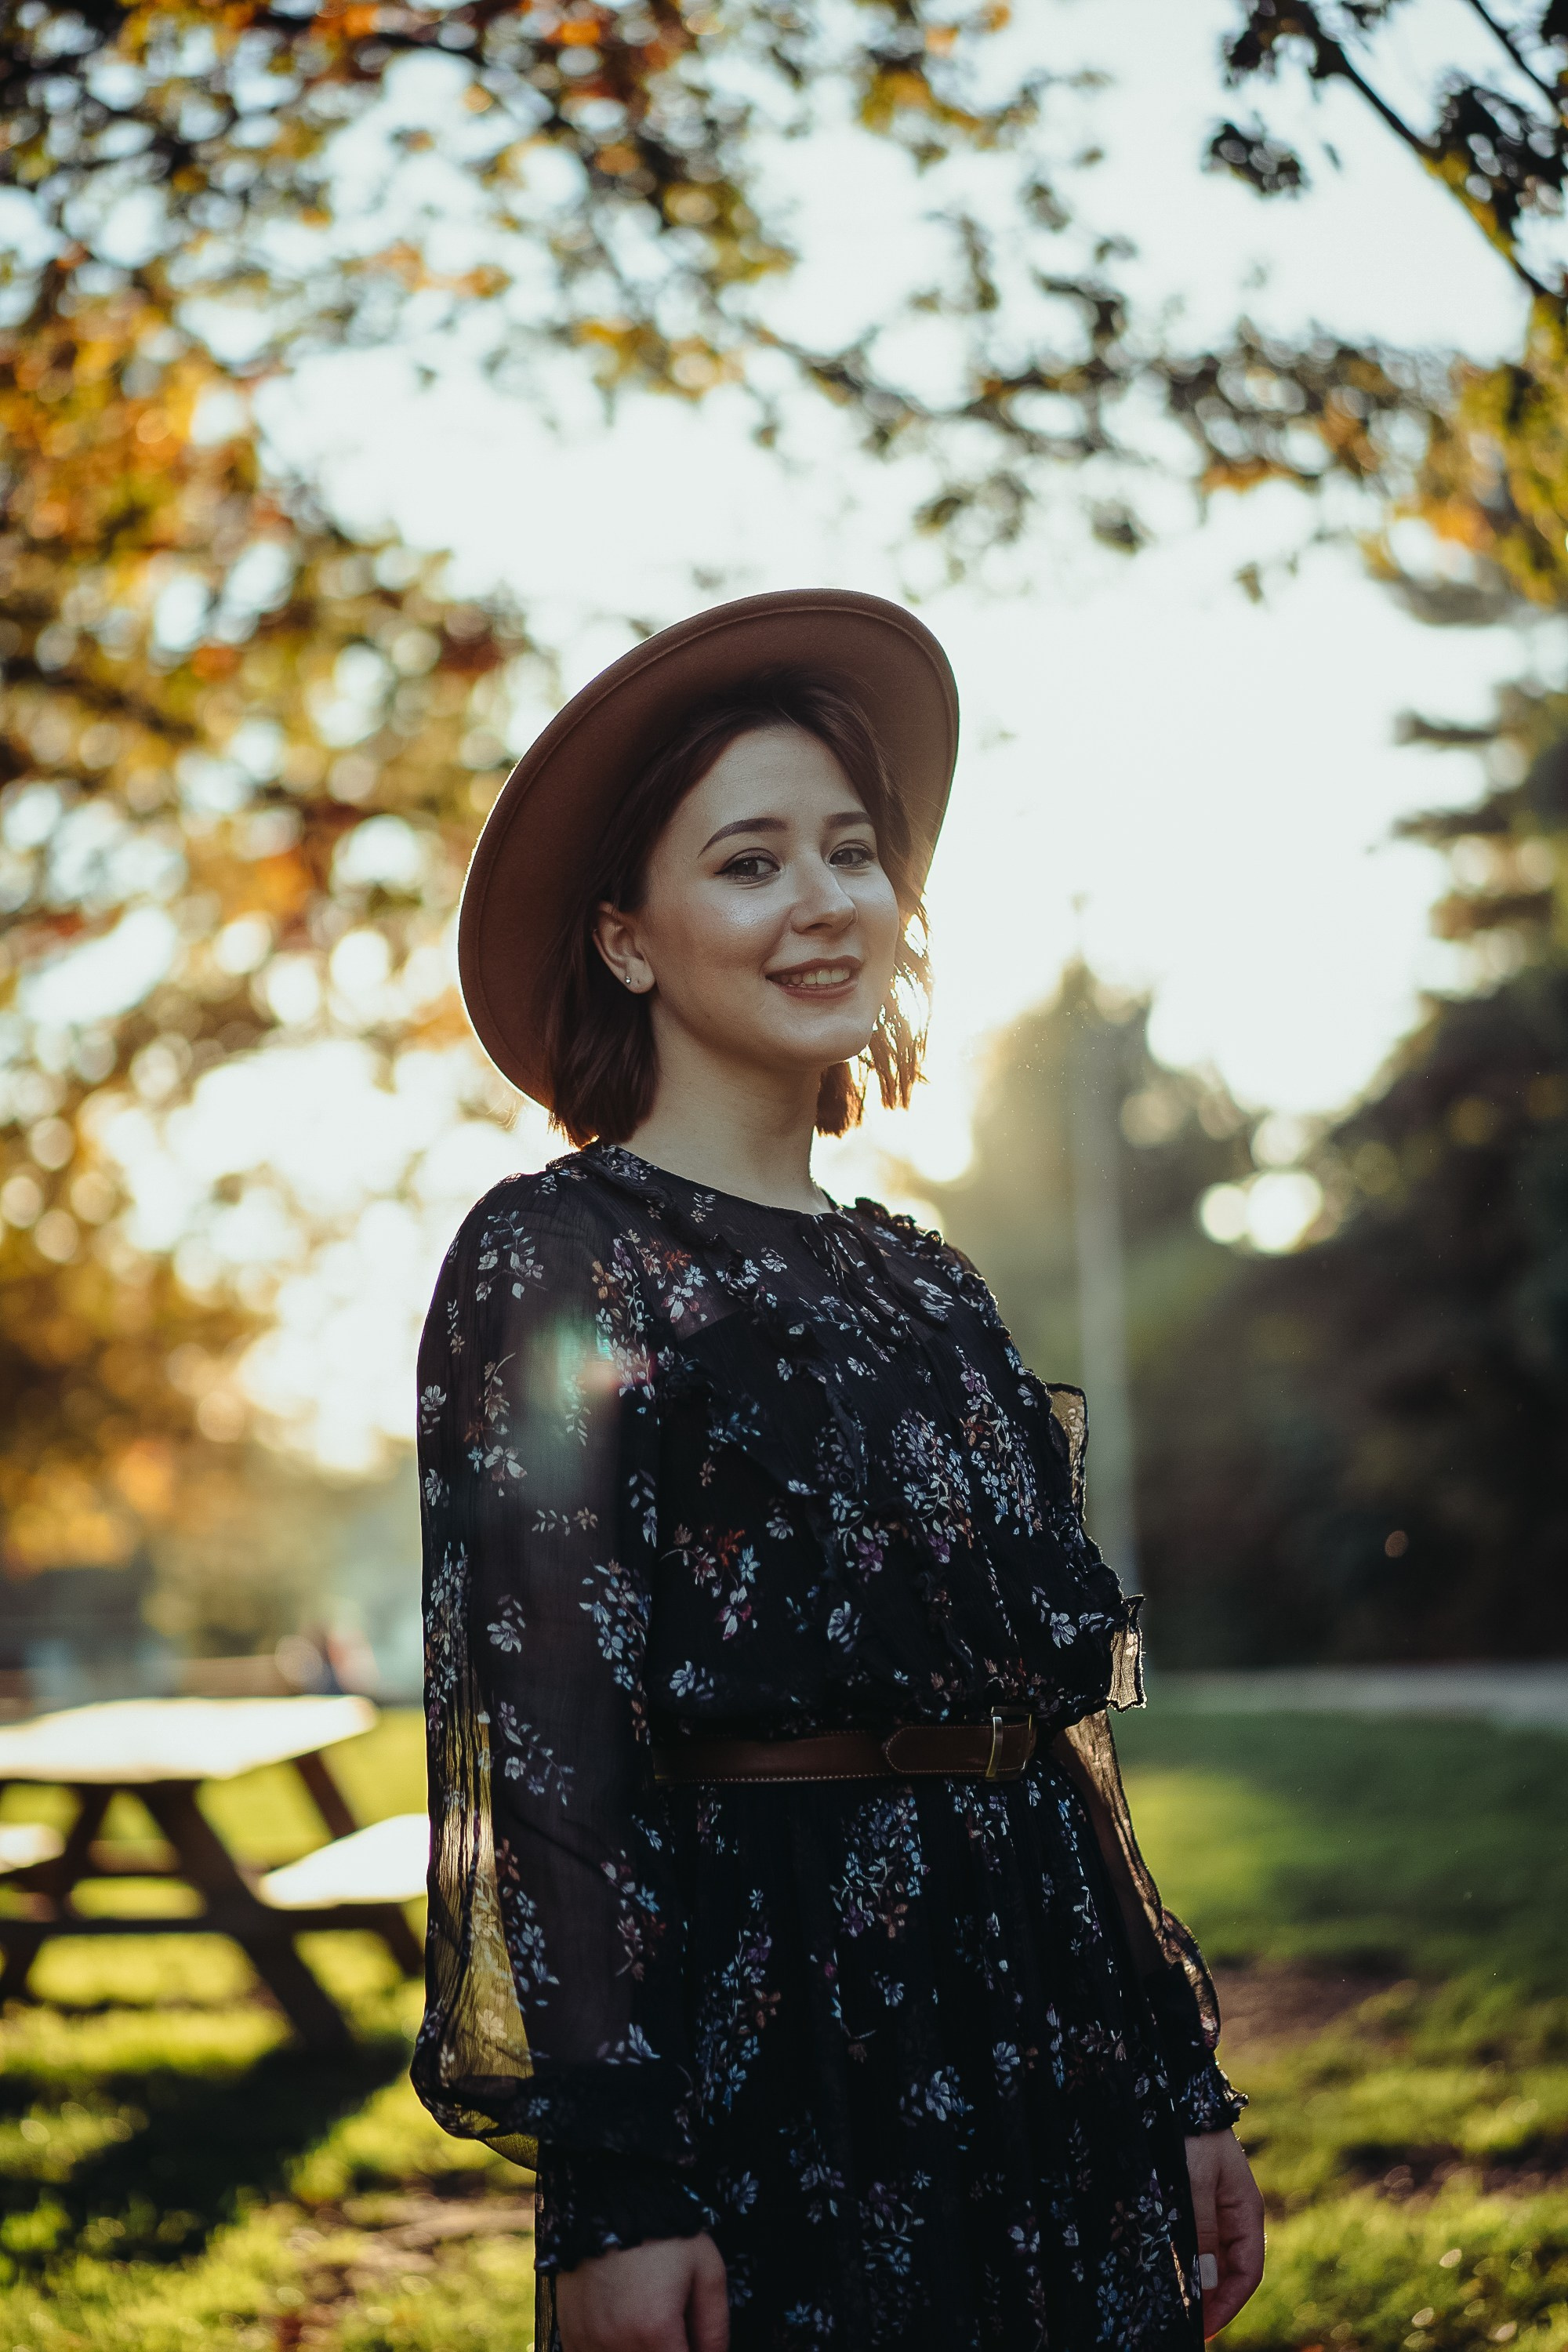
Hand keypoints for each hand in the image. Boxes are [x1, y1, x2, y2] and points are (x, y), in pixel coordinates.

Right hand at [555, 2231, 728, 2351]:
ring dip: (639, 2351)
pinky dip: (613, 2349)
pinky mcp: (569, 2332)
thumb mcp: (707, 2271)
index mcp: (654, 2332)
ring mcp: (587, 2341)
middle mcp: (616, 2345)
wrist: (610, 2198)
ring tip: (648, 2323)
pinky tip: (625, 2328)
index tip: (693, 2341)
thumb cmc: (665, 2234)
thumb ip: (715, 2328)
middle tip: (674, 2330)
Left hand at [1185, 2129, 1263, 2337]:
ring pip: (1208, 2256)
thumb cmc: (1188, 2132)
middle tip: (1185, 2326)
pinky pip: (1191, 2237)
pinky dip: (1183, 2260)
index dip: (1228, 2305)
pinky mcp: (1189, 2197)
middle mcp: (1232, 2212)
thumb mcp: (1194, 2181)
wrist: (1171, 2087)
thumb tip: (1208, 2284)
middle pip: (1229, 2270)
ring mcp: (1211, 2204)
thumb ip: (1201, 2231)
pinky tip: (1165, 2271)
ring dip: (1196, 2283)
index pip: (1248, 2272)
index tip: (1203, 2330)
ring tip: (1173, 2307)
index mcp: (1245, 2210)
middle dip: (1211, 2301)